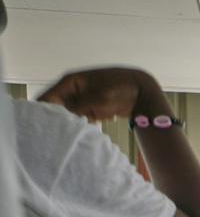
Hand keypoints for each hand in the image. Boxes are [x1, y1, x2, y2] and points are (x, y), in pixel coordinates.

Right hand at [39, 67, 165, 122]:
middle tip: (59, 134)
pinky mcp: (93, 108)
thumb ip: (79, 107)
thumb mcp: (98, 98)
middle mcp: (74, 89)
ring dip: (74, 123)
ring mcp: (84, 99)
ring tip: (77, 130)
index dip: (43, 110)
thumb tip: (62, 115)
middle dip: (60, 119)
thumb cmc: (120, 89)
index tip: (41, 125)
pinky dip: (87, 124)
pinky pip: (84, 119)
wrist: (141, 91)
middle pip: (58, 107)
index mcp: (71, 81)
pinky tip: (93, 126)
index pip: (49, 96)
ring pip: (71, 114)